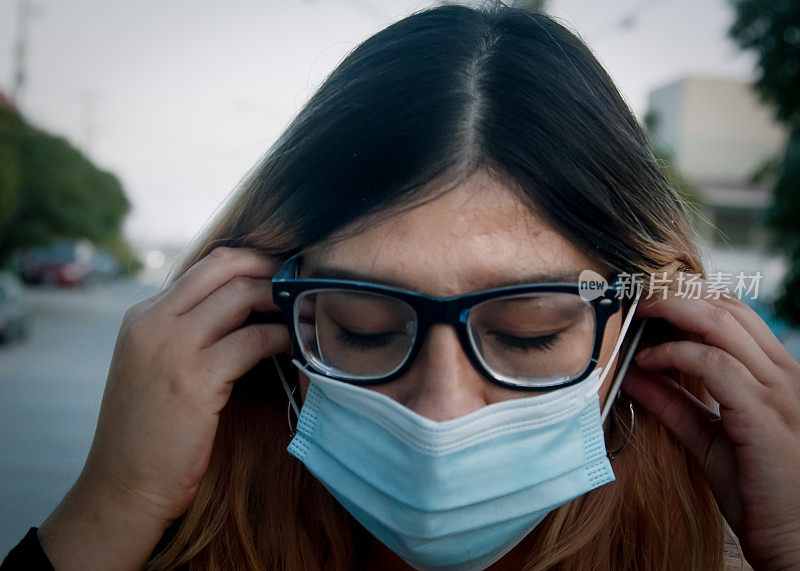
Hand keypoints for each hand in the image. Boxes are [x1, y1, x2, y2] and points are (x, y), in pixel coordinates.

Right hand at [39, 246, 290, 570]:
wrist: (123, 487)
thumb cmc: (149, 432)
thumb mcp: (154, 366)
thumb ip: (186, 332)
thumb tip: (243, 307)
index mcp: (143, 316)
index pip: (207, 265)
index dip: (253, 262)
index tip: (282, 275)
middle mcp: (153, 323)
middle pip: (225, 267)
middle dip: (270, 269)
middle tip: (300, 285)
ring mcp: (172, 349)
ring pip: (241, 295)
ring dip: (281, 300)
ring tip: (303, 313)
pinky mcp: (195, 380)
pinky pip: (252, 340)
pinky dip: (281, 337)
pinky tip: (295, 347)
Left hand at [622, 273, 799, 569]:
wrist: (796, 540)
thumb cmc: (759, 491)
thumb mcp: (709, 437)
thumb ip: (674, 402)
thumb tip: (633, 372)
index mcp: (777, 374)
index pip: (736, 313)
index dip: (691, 296)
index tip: (649, 296)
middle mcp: (785, 373)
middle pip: (729, 307)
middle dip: (678, 292)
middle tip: (637, 294)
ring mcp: (779, 391)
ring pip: (723, 323)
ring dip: (673, 310)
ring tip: (638, 313)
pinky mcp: (765, 414)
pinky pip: (715, 364)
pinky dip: (675, 354)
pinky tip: (647, 361)